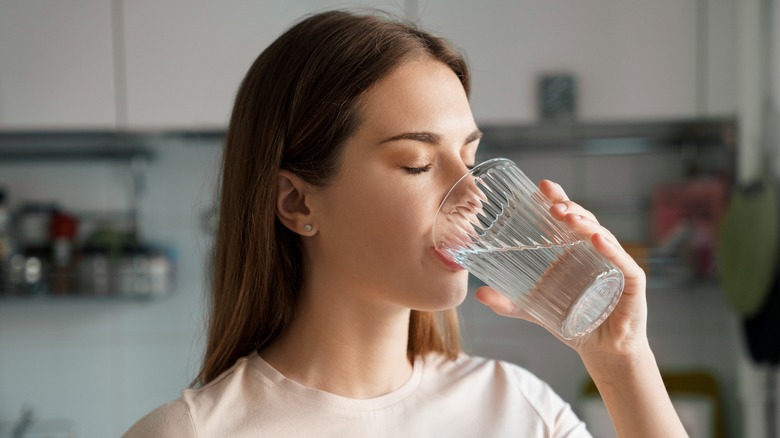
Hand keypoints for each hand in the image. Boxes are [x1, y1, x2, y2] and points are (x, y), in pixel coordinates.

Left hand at [475, 180, 649, 359]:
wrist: (602, 350)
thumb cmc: (572, 322)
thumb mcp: (533, 310)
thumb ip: (507, 303)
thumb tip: (479, 293)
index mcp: (574, 251)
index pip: (567, 218)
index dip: (557, 200)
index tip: (541, 187)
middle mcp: (596, 251)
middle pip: (584, 221)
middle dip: (569, 208)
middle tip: (552, 203)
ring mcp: (615, 263)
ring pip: (602, 236)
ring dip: (585, 224)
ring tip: (568, 217)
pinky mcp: (631, 282)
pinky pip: (621, 261)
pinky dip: (610, 249)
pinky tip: (596, 239)